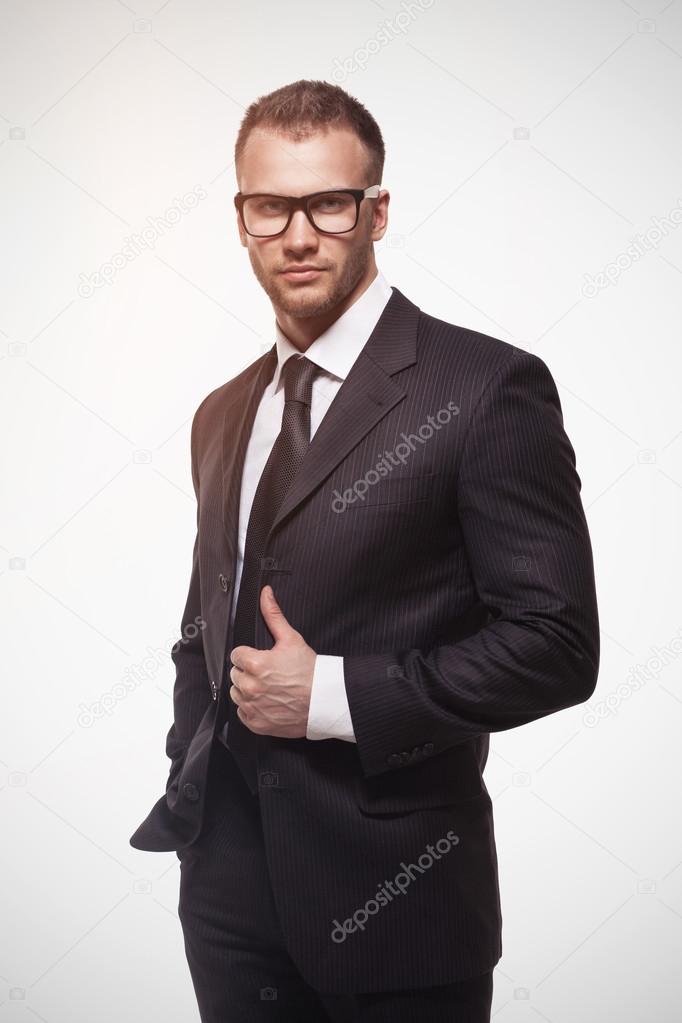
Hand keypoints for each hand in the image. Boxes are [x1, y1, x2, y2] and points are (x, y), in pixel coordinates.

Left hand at [228, 585, 316, 738]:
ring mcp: (252, 707)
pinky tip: (268, 702)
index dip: (250, 655)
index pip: (237, 655)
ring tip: (269, 687)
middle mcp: (250, 687)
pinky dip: (252, 709)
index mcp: (254, 664)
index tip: (263, 659)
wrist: (324, 701)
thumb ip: (273, 615)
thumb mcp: (291, 639)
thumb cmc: (310, 672)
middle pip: (235, 674)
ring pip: (237, 693)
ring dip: (248, 689)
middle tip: (269, 673)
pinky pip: (242, 713)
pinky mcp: (256, 723)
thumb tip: (265, 594)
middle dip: (248, 671)